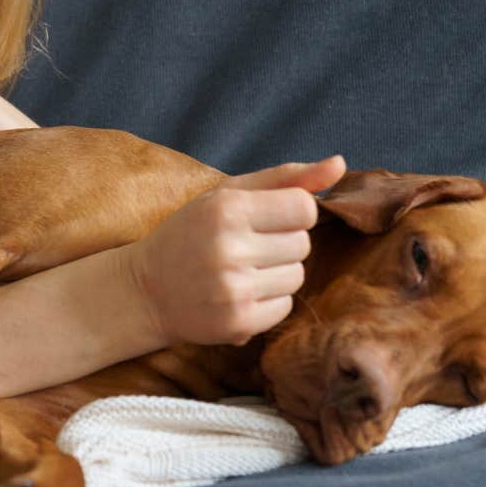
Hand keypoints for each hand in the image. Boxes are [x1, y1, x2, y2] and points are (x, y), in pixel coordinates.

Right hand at [126, 155, 347, 345]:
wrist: (145, 291)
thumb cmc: (191, 234)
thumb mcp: (227, 195)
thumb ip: (285, 178)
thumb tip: (340, 164)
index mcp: (227, 209)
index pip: (305, 208)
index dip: (291, 213)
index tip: (264, 219)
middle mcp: (230, 248)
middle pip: (303, 244)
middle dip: (282, 244)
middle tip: (246, 247)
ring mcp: (234, 289)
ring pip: (297, 276)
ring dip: (277, 273)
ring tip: (241, 271)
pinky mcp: (238, 322)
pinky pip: (285, 307)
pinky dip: (269, 301)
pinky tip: (239, 294)